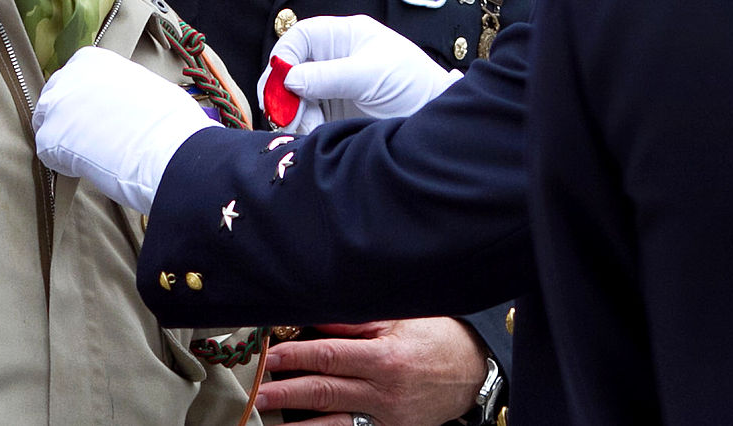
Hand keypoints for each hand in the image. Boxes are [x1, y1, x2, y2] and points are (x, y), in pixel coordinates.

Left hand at [33, 46, 213, 212]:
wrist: (165, 146)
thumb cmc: (167, 118)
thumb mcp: (142, 84)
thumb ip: (119, 88)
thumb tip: (123, 102)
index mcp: (90, 60)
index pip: (73, 78)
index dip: (85, 100)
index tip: (97, 113)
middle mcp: (66, 77)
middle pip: (55, 99)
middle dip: (69, 116)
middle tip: (92, 135)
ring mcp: (54, 107)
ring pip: (47, 125)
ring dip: (65, 139)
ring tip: (93, 153)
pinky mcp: (49, 139)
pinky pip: (50, 154)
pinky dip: (66, 164)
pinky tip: (90, 167)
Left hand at [257, 317, 485, 425]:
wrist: (474, 373)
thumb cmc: (436, 338)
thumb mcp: (398, 320)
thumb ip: (354, 322)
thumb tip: (314, 317)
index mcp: (383, 359)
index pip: (329, 357)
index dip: (295, 356)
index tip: (269, 356)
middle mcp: (384, 393)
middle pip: (325, 392)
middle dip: (287, 392)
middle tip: (258, 394)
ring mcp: (388, 418)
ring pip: (335, 422)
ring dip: (300, 422)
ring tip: (270, 418)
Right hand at [258, 15, 460, 121]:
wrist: (435, 125)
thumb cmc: (413, 86)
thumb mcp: (371, 76)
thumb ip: (329, 76)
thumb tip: (289, 79)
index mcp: (345, 36)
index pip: (301, 37)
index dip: (285, 56)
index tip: (281, 82)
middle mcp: (334, 57)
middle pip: (291, 67)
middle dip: (282, 89)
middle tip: (281, 113)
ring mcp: (331, 85)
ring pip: (292, 93)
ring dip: (291, 111)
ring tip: (304, 127)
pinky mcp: (332, 111)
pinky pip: (303, 114)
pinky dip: (300, 124)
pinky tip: (311, 132)